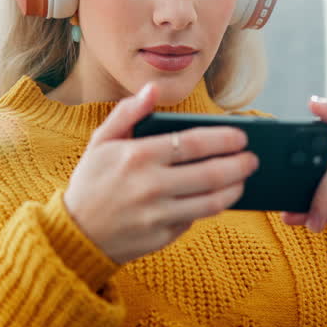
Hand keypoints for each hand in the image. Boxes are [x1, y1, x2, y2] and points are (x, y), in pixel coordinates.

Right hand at [63, 83, 259, 264]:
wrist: (74, 234)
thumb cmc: (91, 182)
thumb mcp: (101, 142)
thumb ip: (127, 113)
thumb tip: (151, 89)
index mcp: (137, 156)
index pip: (192, 143)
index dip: (223, 139)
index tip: (241, 137)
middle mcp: (150, 185)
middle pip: (210, 173)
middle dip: (239, 164)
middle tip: (252, 158)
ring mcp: (157, 214)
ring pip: (211, 201)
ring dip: (234, 188)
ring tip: (243, 179)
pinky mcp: (162, 236)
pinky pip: (195, 220)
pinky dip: (211, 208)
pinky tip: (219, 198)